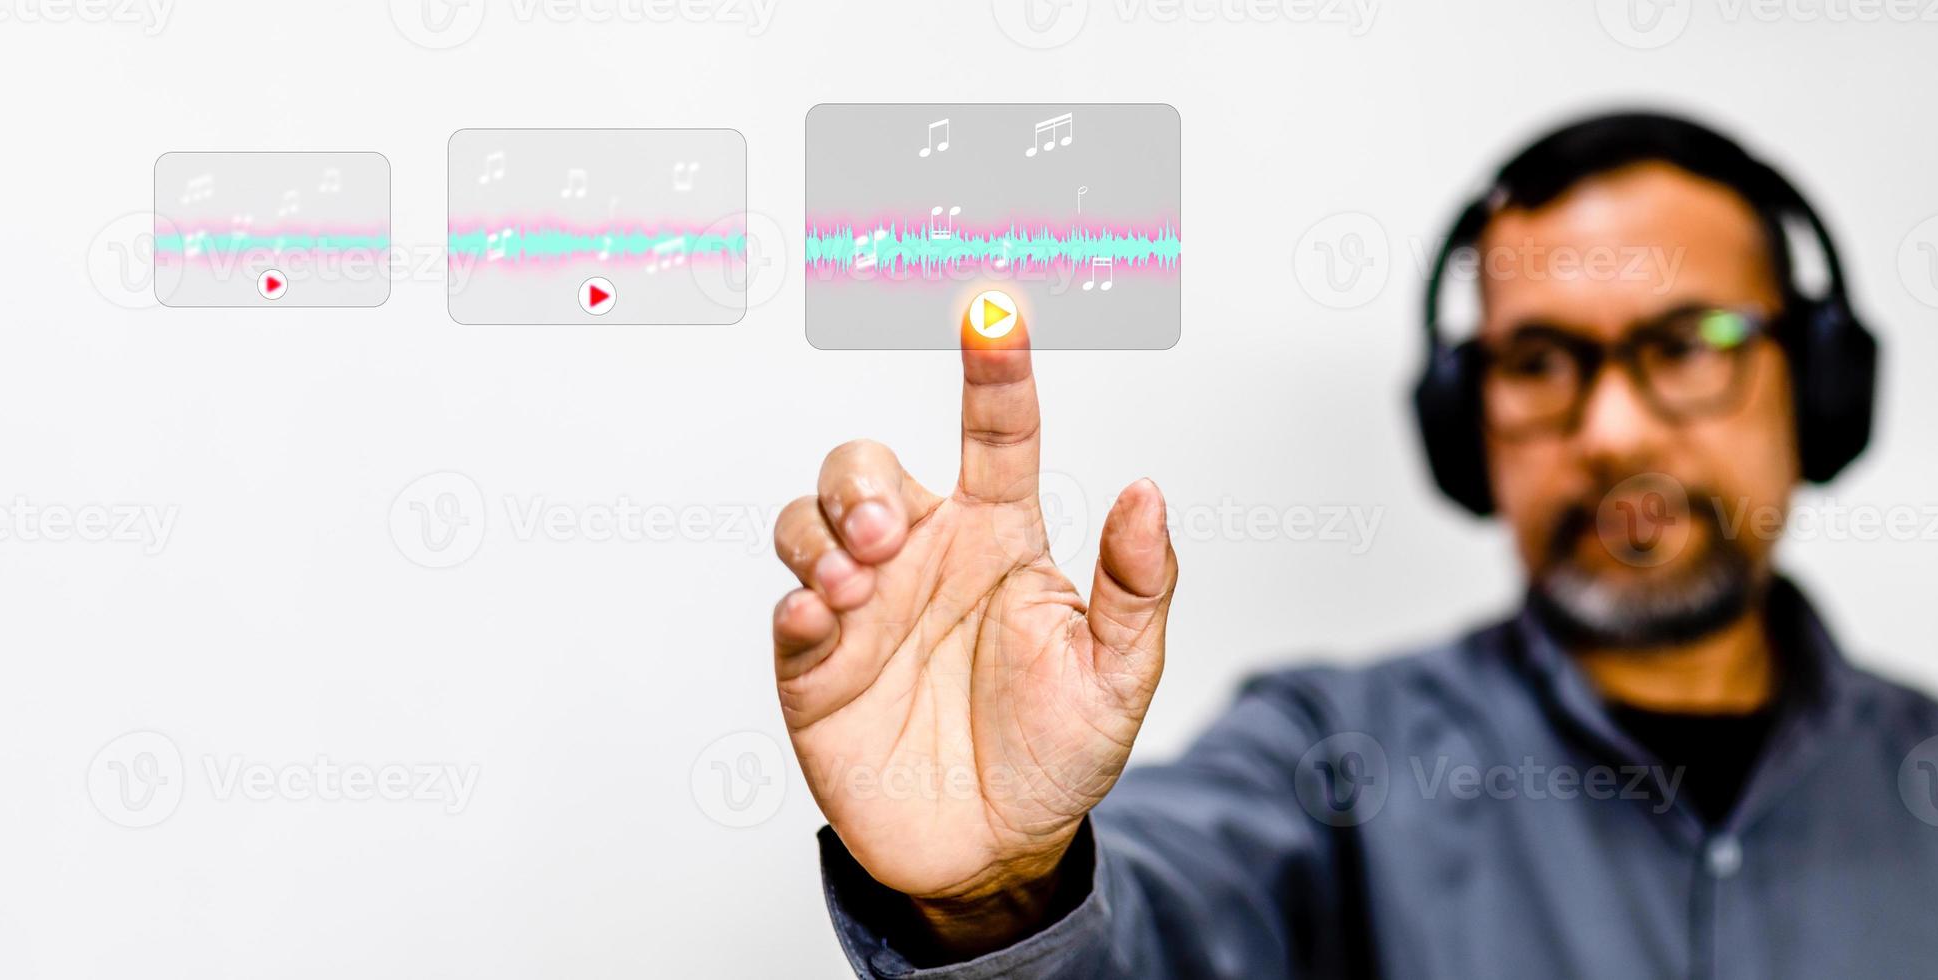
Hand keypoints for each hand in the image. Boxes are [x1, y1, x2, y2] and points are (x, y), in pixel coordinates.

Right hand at [770, 310, 1176, 950]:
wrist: (998, 852)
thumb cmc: (1060, 750)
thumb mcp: (1121, 673)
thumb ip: (1137, 584)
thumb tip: (1149, 490)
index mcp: (999, 538)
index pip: (995, 433)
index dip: (993, 368)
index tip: (993, 310)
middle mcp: (923, 556)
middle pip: (866, 465)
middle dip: (862, 480)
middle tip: (888, 534)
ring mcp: (863, 609)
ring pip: (809, 520)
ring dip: (825, 534)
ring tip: (860, 585)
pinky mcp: (816, 667)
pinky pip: (788, 612)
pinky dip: (797, 603)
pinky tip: (825, 618)